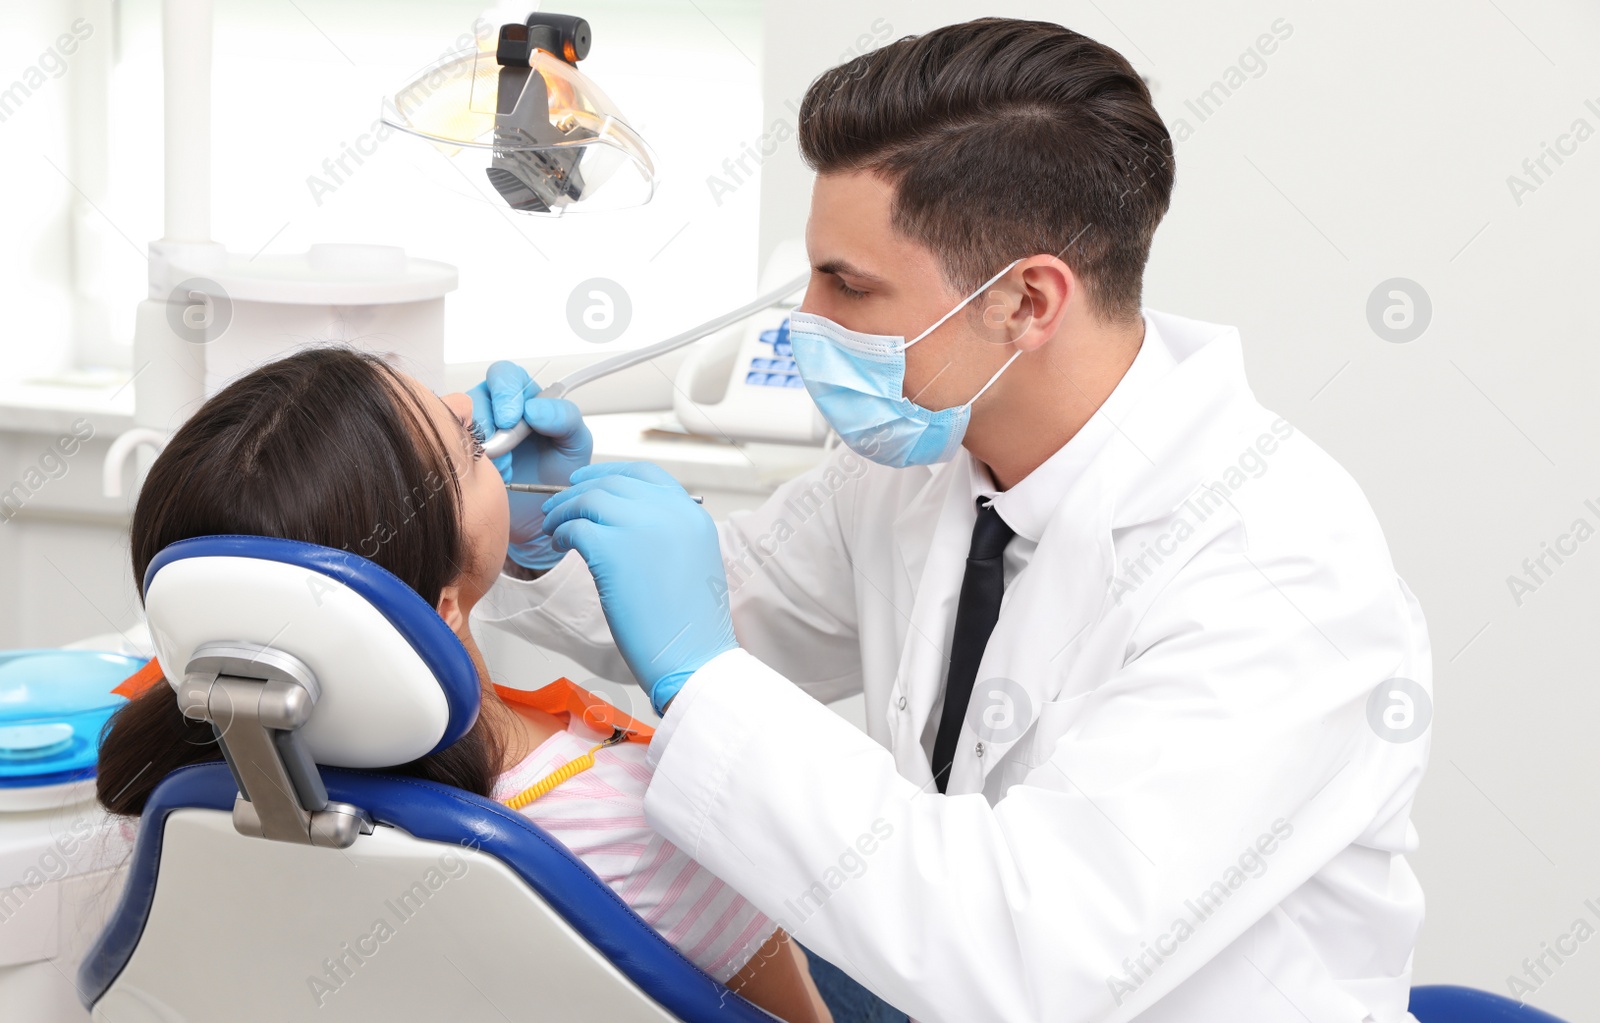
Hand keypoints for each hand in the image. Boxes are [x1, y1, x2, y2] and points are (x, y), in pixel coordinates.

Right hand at [468, 361, 592, 568]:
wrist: (538, 519)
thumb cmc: (556, 479)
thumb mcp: (575, 446)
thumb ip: (565, 419)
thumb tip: (535, 408)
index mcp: (523, 400)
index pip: (505, 375)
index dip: (504, 392)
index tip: (511, 419)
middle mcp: (493, 411)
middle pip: (476, 396)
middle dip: (486, 421)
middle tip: (499, 449)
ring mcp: (472, 433)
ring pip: (457, 421)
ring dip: (477, 446)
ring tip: (502, 471)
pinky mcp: (456, 455)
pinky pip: (445, 445)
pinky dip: (463, 460)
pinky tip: (484, 476)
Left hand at [540, 462, 736, 713]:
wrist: (693, 655)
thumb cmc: (689, 623)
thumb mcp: (691, 560)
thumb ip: (666, 532)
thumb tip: (624, 524)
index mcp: (691, 515)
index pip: (645, 473)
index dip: (611, 473)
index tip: (589, 481)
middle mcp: (669, 512)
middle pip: (612, 483)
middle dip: (580, 491)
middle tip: (559, 505)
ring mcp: (640, 526)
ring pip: (590, 499)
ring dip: (565, 511)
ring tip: (554, 527)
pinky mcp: (612, 549)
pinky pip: (576, 528)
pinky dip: (562, 532)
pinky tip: (560, 544)